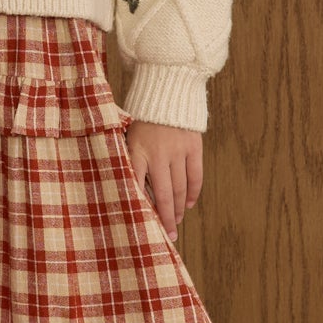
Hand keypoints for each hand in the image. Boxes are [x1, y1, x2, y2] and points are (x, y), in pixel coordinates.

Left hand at [126, 120, 201, 240]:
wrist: (166, 87)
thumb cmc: (142, 116)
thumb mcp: (128, 135)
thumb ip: (129, 158)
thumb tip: (129, 188)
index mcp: (136, 151)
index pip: (138, 187)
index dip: (142, 208)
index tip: (143, 225)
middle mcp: (157, 154)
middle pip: (163, 194)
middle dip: (165, 217)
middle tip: (167, 234)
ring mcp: (177, 150)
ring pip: (180, 188)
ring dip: (179, 208)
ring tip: (176, 221)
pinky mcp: (193, 146)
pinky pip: (195, 175)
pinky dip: (193, 192)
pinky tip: (189, 203)